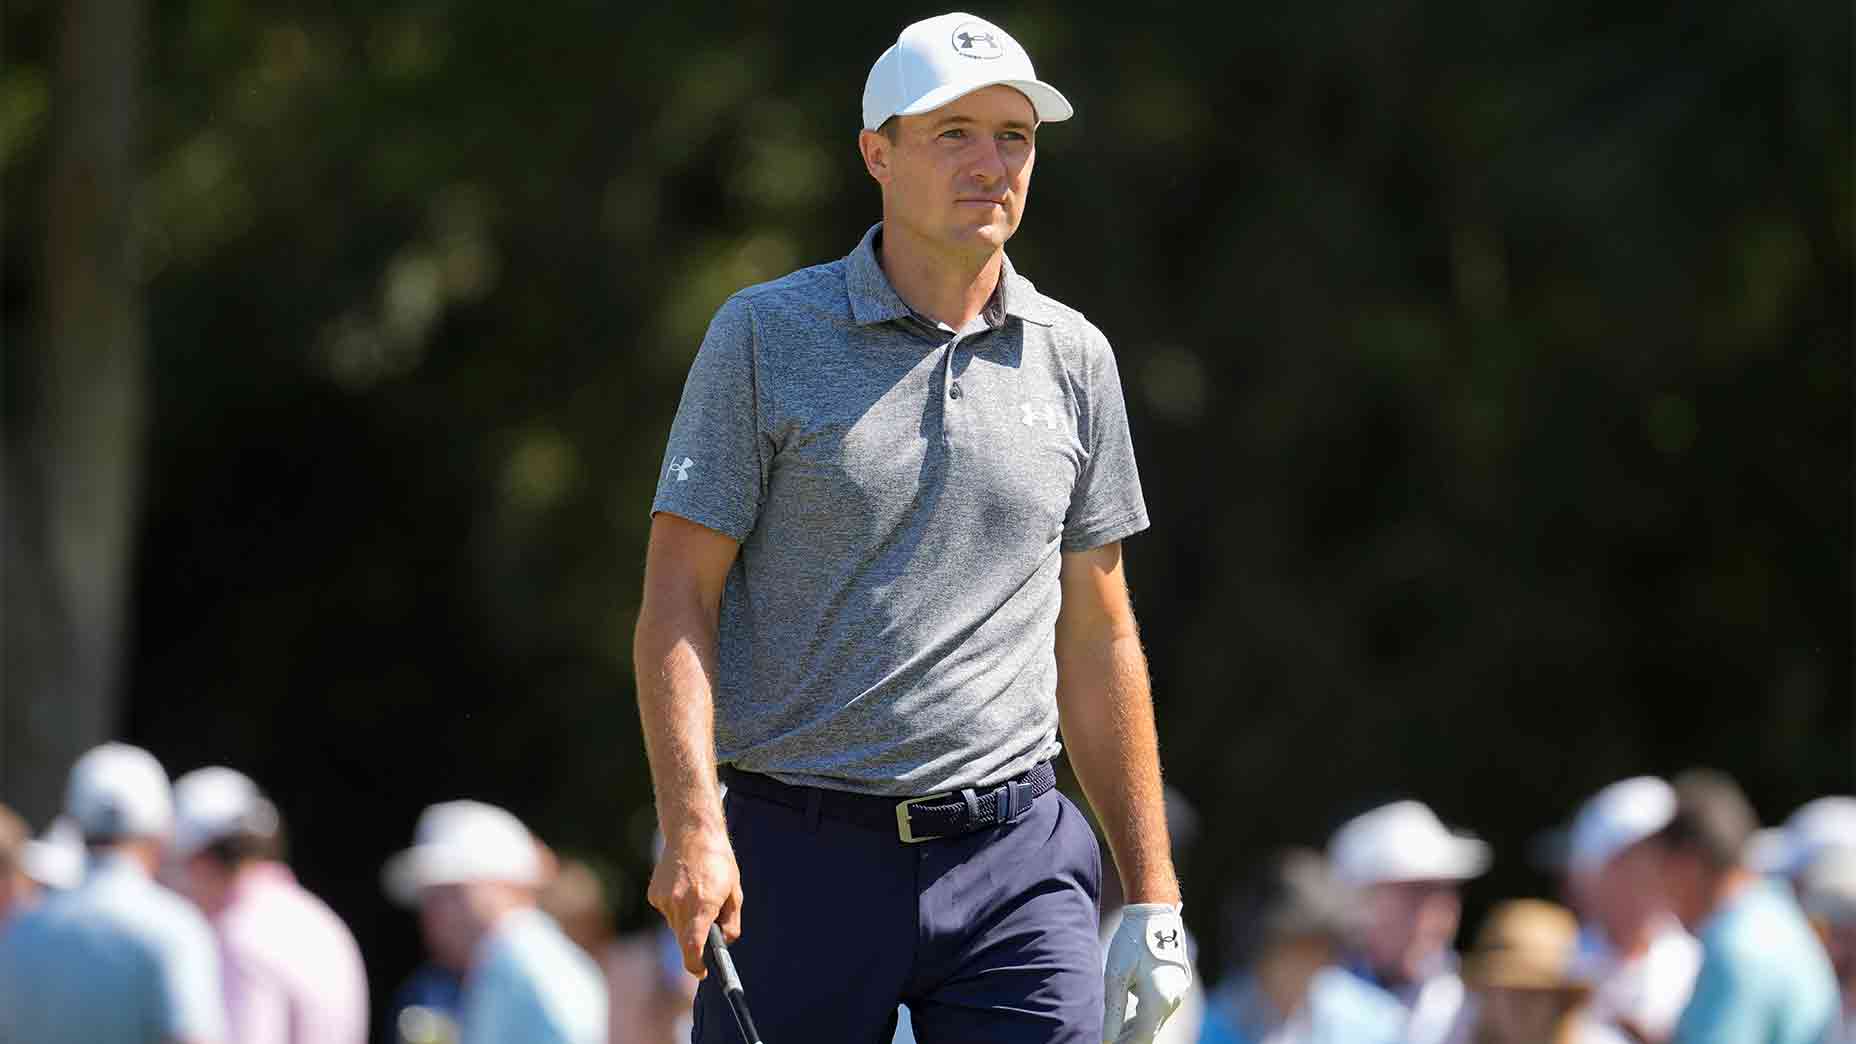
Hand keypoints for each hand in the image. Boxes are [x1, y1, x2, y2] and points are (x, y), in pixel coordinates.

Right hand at [647, 822, 742, 976]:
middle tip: (709, 920)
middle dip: (696, 938)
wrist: (692, 832)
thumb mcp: (734, 892)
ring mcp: (664, 899)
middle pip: (685, 939)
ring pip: (675, 926)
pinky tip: (684, 889)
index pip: (693, 947)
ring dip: (686, 921)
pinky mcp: (654, 894)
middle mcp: (680, 904)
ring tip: (698, 896)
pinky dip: (676, 908)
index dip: (696, 965)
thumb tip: (724, 941)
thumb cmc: (718, 861)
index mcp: (702, 905)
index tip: (702, 972)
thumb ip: (731, 922)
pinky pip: (667, 912)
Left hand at [1102, 903, 1190, 1043]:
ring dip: (1135, 1028)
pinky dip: (1145, 1014)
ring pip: (1155, 1020)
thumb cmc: (1131, 942)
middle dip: (1128, 1039)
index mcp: (1158, 1001)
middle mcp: (1173, 1001)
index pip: (1140, 1039)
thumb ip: (1113, 1011)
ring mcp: (1178, 993)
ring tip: (1113, 1032)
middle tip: (1106, 1040)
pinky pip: (1160, 1008)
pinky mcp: (1178, 985)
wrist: (1155, 913)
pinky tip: (1129, 1016)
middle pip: (1149, 1032)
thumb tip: (1106, 1039)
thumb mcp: (1116, 976)